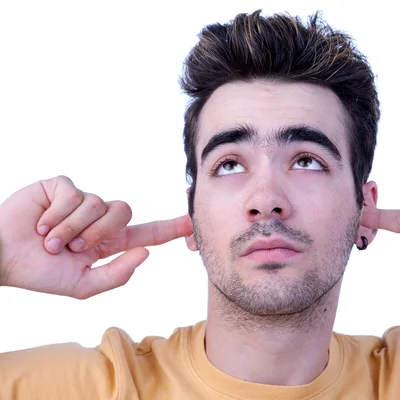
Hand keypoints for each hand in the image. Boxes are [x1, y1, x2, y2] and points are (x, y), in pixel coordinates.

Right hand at [0, 176, 191, 298]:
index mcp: (109, 243)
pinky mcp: (62, 187)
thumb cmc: (41, 273)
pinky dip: (56, 215)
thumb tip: (146, 254)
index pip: (147, 233)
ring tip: (50, 240)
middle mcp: (99, 219)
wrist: (3, 258)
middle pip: (124, 213)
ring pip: (98, 204)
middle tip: (70, 248)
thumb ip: (116, 274)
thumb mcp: (81, 285)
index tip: (193, 222)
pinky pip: (74, 194)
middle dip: (96, 233)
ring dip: (71, 229)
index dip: (171, 228)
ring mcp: (81, 201)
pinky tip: (41, 224)